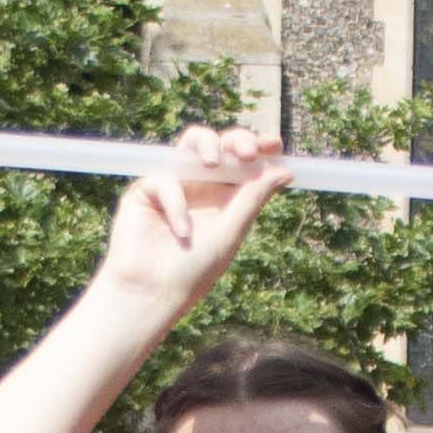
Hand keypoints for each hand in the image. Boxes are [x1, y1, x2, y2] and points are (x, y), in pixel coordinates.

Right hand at [92, 126, 287, 322]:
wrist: (150, 291)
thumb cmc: (193, 271)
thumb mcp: (230, 233)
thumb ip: (253, 198)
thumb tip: (285, 170)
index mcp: (229, 198)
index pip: (247, 164)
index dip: (260, 148)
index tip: (274, 144)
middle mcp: (204, 186)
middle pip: (224, 146)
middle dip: (237, 141)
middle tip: (247, 152)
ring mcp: (176, 184)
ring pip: (193, 143)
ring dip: (208, 144)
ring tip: (213, 161)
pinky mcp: (147, 189)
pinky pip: (167, 177)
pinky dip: (176, 202)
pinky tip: (181, 231)